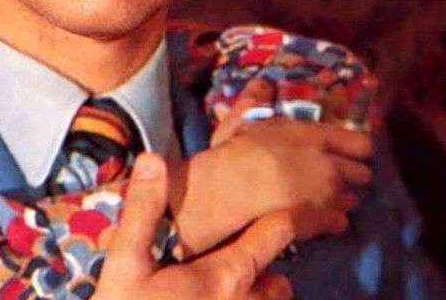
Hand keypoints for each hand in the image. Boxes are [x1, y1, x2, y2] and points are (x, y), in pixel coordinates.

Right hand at [95, 153, 348, 299]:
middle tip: (248, 257)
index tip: (321, 208)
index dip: (299, 216)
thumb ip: (143, 210)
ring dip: (260, 296)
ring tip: (234, 288)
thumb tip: (154, 159)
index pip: (276, 233)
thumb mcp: (124, 261)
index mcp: (225, 275)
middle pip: (278, 282)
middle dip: (270, 270)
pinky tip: (221, 299)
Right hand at [173, 119, 370, 254]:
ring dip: (342, 197)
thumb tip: (262, 83)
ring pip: (353, 197)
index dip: (357, 148)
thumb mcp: (243, 120)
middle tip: (336, 176)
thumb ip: (257, 101)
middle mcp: (330, 164)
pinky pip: (341, 221)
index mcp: (315, 137)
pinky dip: (333, 220)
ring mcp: (328, 194)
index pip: (360, 143)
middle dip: (352, 175)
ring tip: (325, 197)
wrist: (231, 188)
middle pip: (363, 173)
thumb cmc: (235, 151)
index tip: (349, 152)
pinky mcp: (323, 219)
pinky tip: (319, 217)